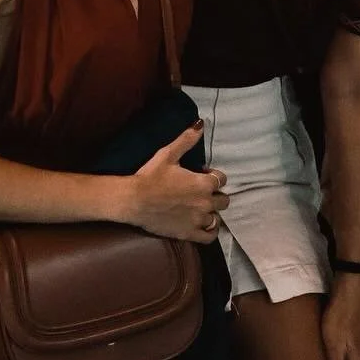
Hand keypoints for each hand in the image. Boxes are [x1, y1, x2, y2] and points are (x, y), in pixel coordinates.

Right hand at [120, 123, 228, 242]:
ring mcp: (198, 220)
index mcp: (203, 183)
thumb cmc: (151, 176)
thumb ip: (187, 140)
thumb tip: (201, 123)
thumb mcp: (168, 154)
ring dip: (211, 212)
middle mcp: (206, 203)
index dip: (213, 175)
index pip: (222, 179)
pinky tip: (204, 225)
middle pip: (224, 200)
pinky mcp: (190, 233)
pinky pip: (209, 236)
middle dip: (216, 194)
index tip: (201, 173)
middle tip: (201, 192)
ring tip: (200, 208)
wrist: (134, 200)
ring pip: (217, 218)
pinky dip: (210, 231)